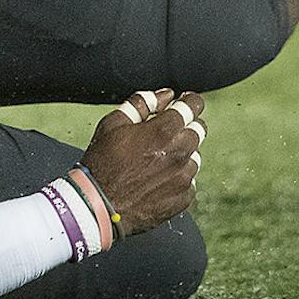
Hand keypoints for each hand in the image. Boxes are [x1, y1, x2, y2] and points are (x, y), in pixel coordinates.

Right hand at [82, 90, 206, 237]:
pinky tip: (158, 178)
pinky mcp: (184, 198)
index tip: (185, 101)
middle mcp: (179, 153)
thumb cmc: (102, 161)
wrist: (99, 204)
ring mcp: (184, 177)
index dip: (191, 101)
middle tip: (169, 130)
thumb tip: (164, 95)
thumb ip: (140, 103)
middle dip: (187, 125)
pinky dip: (178, 175)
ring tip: (158, 158)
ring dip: (182, 152)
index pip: (192, 107)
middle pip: (198, 131)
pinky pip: (190, 180)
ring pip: (195, 156)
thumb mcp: (113, 124)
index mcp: (163, 131)